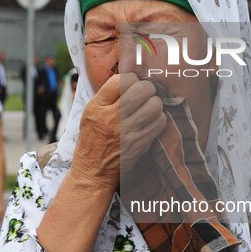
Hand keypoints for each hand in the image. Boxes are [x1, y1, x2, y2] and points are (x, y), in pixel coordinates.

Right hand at [71, 73, 166, 190]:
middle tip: (145, 95)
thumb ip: (107, 96)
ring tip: (148, 109)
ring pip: (155, 105)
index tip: (133, 84)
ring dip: (155, 105)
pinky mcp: (140, 144)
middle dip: (147, 89)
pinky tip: (150, 123)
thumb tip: (130, 79)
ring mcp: (127, 131)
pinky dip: (158, 121)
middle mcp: (112, 117)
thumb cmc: (92, 140)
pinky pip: (160, 122)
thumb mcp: (90, 113)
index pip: (121, 80)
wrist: (93, 172)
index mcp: (97, 107)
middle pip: (142, 89)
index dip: (131, 79)